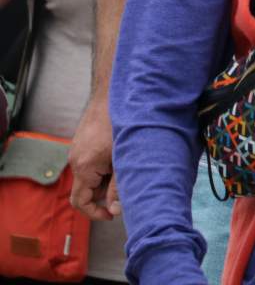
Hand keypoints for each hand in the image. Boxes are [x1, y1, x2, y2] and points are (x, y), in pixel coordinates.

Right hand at [68, 96, 120, 220]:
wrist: (113, 93)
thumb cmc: (121, 124)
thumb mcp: (124, 160)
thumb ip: (119, 187)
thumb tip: (115, 211)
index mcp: (83, 167)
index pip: (80, 202)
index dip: (95, 212)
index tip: (113, 214)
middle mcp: (75, 160)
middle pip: (86, 190)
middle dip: (105, 194)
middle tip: (126, 186)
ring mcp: (77, 150)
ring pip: (90, 176)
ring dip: (107, 179)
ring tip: (126, 167)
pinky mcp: (82, 142)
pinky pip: (90, 163)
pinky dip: (104, 167)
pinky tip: (121, 156)